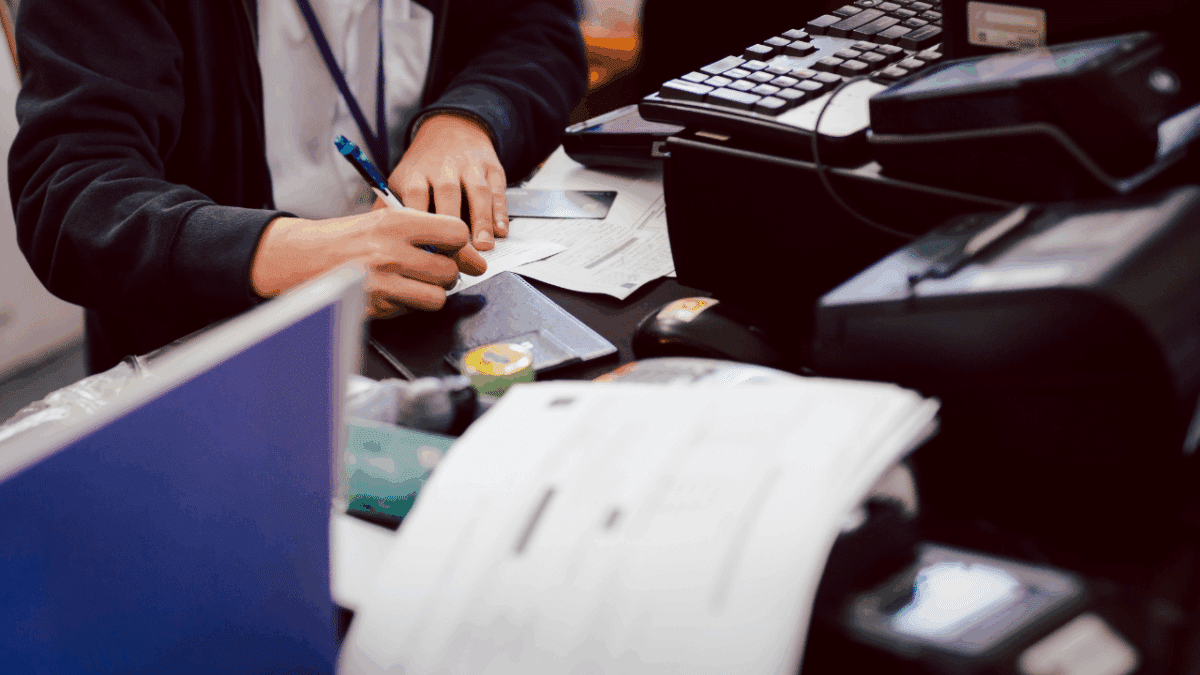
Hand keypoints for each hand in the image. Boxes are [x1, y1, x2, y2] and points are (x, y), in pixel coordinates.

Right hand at [250, 208, 486, 318]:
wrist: (301, 258)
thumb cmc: (347, 238)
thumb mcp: (385, 220)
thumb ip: (427, 233)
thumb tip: (472, 255)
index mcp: (395, 222)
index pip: (456, 233)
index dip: (460, 244)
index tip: (454, 248)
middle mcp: (390, 251)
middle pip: (450, 270)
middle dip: (445, 272)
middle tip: (429, 268)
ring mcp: (382, 283)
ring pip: (438, 297)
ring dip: (430, 292)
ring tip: (413, 282)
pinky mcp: (374, 307)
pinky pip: (412, 311)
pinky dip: (407, 304)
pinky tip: (391, 292)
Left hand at [387, 112, 508, 250]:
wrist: (451, 128)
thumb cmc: (423, 165)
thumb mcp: (401, 179)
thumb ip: (387, 206)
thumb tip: (370, 237)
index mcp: (415, 173)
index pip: (416, 197)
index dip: (422, 224)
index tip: (424, 251)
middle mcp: (443, 168)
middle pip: (448, 195)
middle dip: (453, 226)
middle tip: (458, 256)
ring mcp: (469, 166)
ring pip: (477, 193)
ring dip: (481, 221)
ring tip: (484, 247)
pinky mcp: (491, 168)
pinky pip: (498, 190)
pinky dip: (500, 212)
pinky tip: (500, 231)